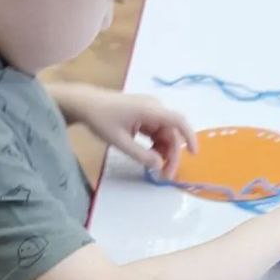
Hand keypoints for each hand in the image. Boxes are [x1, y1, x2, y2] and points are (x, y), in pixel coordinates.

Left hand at [67, 87, 195, 176]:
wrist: (85, 104)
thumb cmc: (100, 119)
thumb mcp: (119, 141)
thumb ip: (141, 155)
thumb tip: (160, 166)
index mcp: (150, 110)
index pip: (178, 121)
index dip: (189, 137)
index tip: (194, 154)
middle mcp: (154, 108)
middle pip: (172, 133)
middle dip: (172, 154)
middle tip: (166, 175)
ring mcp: (150, 111)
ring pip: (165, 134)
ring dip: (164, 151)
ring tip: (157, 169)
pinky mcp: (144, 115)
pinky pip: (157, 132)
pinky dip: (157, 145)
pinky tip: (151, 156)